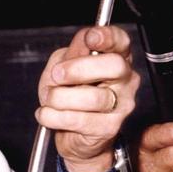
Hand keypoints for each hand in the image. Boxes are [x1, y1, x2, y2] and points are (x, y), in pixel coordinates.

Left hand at [37, 26, 138, 171]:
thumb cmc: (70, 96)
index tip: (90, 38)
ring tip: (49, 99)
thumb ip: (73, 52)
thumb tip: (84, 41)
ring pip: (93, 97)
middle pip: (114, 65)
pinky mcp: (110, 127)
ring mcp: (122, 105)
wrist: (72, 135)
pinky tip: (47, 114)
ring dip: (60, 97)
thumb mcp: (63, 66)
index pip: (121, 41)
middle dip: (79, 69)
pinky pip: (79, 119)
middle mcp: (125, 80)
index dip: (107, 36)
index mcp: (116, 57)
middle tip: (57, 75)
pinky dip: (54, 116)